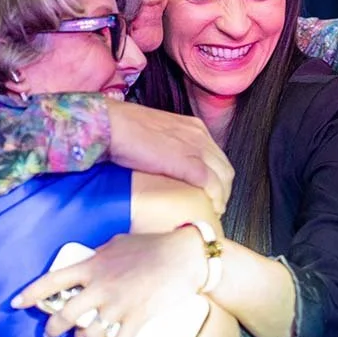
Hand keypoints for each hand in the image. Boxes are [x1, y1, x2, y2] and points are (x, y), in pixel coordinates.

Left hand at [11, 228, 205, 336]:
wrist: (183, 256)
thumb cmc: (151, 245)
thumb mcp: (117, 243)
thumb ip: (99, 255)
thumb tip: (89, 261)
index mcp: (92, 266)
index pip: (52, 281)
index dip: (31, 294)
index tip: (16, 305)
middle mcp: (100, 287)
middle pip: (65, 316)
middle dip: (53, 329)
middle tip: (51, 334)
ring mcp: (118, 305)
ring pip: (88, 334)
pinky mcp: (137, 318)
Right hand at [107, 101, 233, 214]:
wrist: (112, 125)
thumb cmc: (123, 129)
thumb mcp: (155, 134)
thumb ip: (167, 147)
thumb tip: (166, 165)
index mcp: (192, 127)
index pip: (216, 155)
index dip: (217, 176)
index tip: (211, 190)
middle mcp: (199, 136)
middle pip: (225, 168)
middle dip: (223, 189)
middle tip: (214, 204)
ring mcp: (196, 149)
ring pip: (223, 178)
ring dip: (220, 197)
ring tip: (212, 211)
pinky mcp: (189, 164)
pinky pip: (212, 186)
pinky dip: (214, 199)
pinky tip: (210, 209)